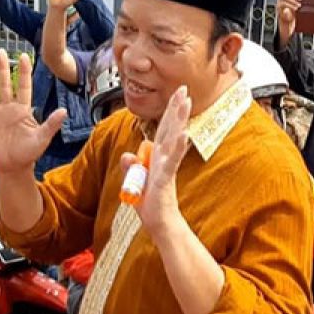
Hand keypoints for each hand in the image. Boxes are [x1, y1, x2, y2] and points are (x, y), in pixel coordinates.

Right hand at [0, 50, 64, 175]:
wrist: (14, 166)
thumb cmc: (30, 153)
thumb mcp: (42, 138)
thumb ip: (51, 124)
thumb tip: (64, 111)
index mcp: (23, 109)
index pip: (24, 86)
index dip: (24, 72)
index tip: (24, 56)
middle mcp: (8, 108)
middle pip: (4, 84)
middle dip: (2, 69)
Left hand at [122, 86, 191, 236]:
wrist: (159, 226)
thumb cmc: (151, 207)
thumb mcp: (135, 184)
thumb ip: (132, 168)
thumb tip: (127, 155)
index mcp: (157, 158)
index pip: (162, 130)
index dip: (168, 112)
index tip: (175, 94)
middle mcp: (164, 159)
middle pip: (170, 128)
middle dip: (177, 108)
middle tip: (184, 88)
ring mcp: (166, 167)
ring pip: (173, 139)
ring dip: (179, 120)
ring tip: (186, 102)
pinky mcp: (166, 179)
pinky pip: (171, 161)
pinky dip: (177, 148)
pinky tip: (183, 135)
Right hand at [276, 0, 301, 43]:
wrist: (289, 27)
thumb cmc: (296, 17)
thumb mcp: (302, 9)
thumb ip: (305, 3)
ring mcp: (280, 2)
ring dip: (292, 1)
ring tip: (298, 6)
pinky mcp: (278, 8)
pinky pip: (282, 4)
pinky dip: (289, 6)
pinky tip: (295, 9)